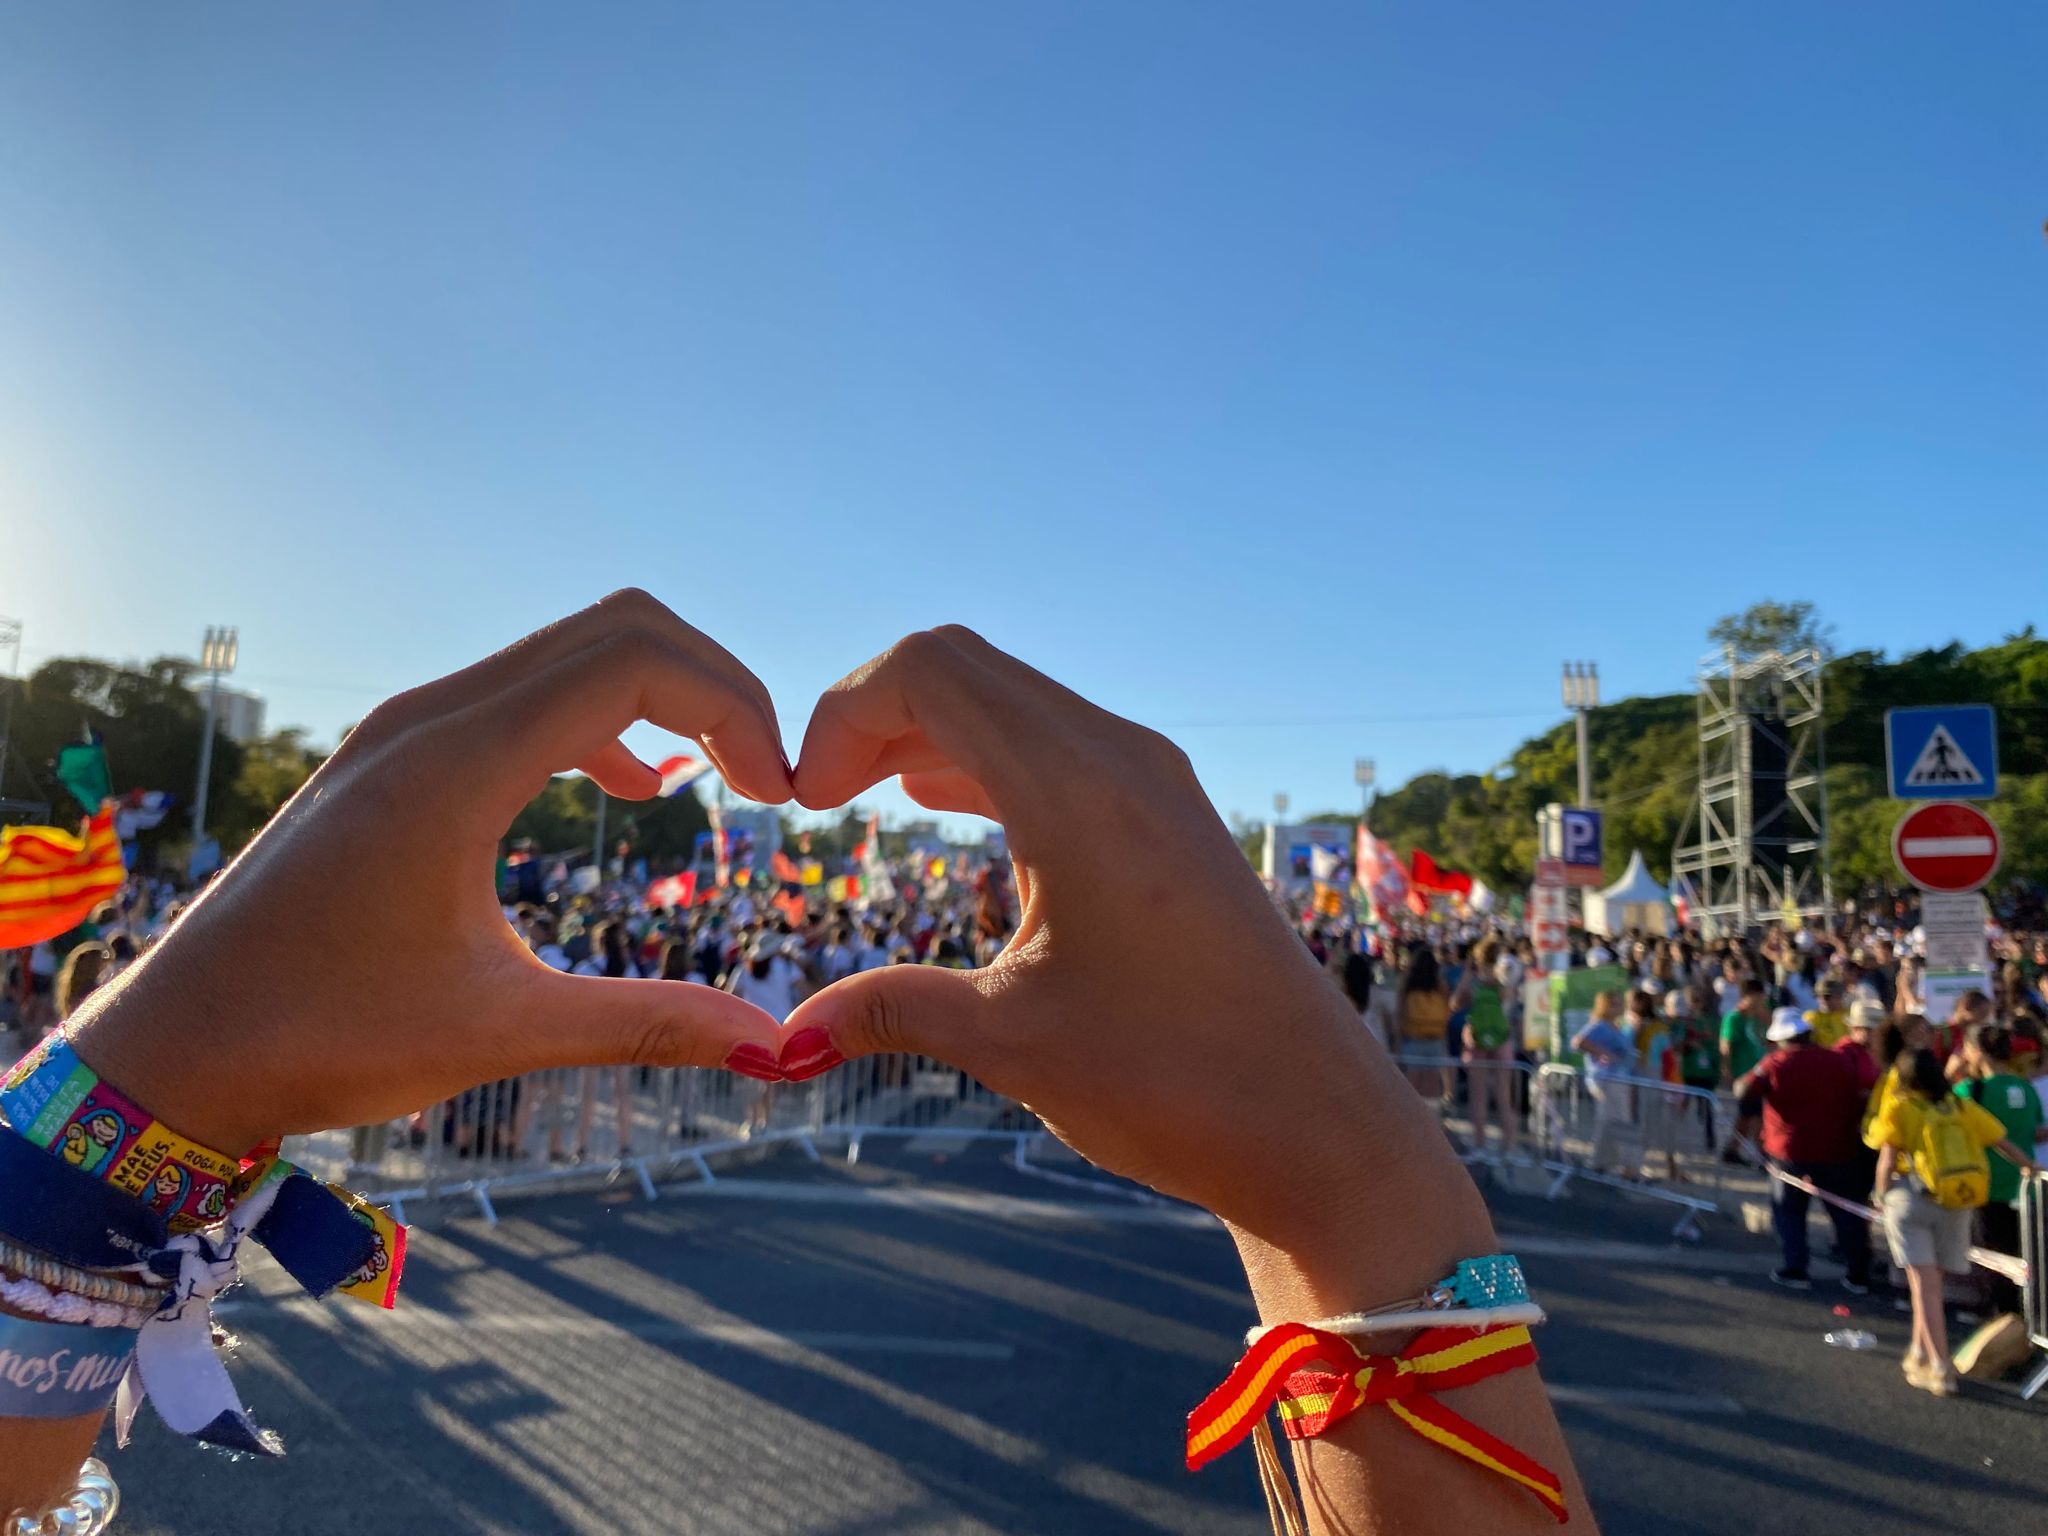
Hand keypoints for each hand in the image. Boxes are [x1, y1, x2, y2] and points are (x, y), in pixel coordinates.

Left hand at [68, 590, 795, 1153]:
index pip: (634, 660)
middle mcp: (431, 718)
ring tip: (718, 782)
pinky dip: (605, 716)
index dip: (734, 706)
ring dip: (662, 696)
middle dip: (715, 686)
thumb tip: (777, 1049)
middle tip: (764, 778)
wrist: (173, 1049)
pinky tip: (632, 788)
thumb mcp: (498, 1033)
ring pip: (571, 651)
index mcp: (456, 764)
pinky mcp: (398, 755)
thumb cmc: (319, 1039)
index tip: (777, 796)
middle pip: (616, 628)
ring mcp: (408, 728)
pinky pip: (528, 691)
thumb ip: (646, 1024)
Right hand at [784, 626, 1471, 1254]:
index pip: (928, 671)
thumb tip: (782, 1043)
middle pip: (965, 667)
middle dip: (874, 716)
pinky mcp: (1173, 815)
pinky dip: (988, 758)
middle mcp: (1122, 759)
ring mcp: (1156, 781)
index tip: (807, 806)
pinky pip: (1059, 743)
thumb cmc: (1174, 1084)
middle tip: (824, 800)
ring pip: (1015, 700)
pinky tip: (951, 809)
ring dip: (930, 734)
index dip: (842, 716)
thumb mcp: (1012, 1042)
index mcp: (1077, 791)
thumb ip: (889, 1011)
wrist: (1316, 1127)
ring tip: (866, 800)